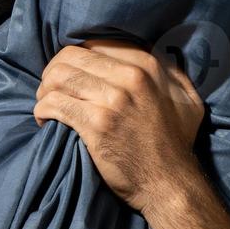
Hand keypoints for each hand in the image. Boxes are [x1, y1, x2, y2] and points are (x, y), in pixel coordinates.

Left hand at [32, 39, 205, 213]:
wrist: (170, 185)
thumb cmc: (177, 144)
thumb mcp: (187, 99)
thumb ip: (172, 71)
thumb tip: (157, 50)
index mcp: (148, 65)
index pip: (95, 44)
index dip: (76, 57)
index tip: (71, 74)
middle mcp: (131, 77)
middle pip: (71, 57)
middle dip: (53, 71)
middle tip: (51, 89)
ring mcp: (113, 100)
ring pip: (59, 77)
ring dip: (44, 90)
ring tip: (46, 103)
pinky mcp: (96, 125)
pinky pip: (55, 104)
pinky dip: (42, 109)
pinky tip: (44, 119)